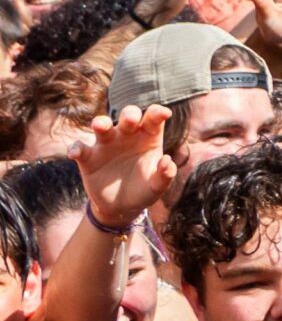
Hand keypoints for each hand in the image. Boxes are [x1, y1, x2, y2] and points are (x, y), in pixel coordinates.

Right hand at [71, 105, 176, 229]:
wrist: (120, 207)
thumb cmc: (143, 191)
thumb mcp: (157, 186)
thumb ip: (165, 174)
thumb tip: (167, 160)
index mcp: (148, 138)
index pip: (153, 120)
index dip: (158, 113)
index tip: (164, 113)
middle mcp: (127, 136)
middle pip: (128, 117)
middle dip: (129, 114)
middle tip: (131, 119)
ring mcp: (107, 145)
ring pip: (103, 126)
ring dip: (100, 123)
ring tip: (100, 126)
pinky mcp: (88, 158)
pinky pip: (80, 148)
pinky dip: (76, 148)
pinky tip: (75, 154)